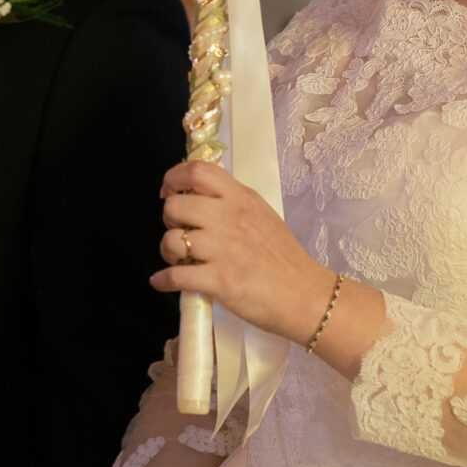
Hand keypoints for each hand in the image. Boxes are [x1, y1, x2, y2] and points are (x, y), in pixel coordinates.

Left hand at [150, 160, 325, 340]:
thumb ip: (233, 203)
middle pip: (175, 205)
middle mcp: (230, 218)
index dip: (173, 178)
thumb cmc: (284, 257)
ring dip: (167, 251)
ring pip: (172, 240)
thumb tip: (199, 197)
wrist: (305, 295)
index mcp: (241, 198)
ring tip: (178, 258)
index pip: (197, 171)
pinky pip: (175, 276)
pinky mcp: (219, 281)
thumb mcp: (262, 214)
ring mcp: (224, 250)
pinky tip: (164, 282)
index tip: (168, 191)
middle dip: (169, 219)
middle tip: (180, 230)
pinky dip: (162, 280)